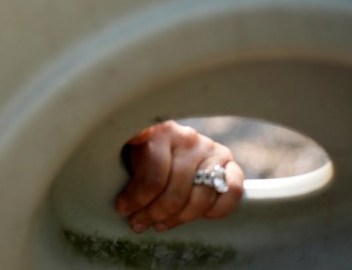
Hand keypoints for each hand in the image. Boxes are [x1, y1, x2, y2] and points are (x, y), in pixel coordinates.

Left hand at [115, 120, 243, 232]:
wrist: (165, 139)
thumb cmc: (140, 149)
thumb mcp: (124, 146)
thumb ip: (123, 149)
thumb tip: (123, 149)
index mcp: (158, 131)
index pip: (152, 176)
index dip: (136, 199)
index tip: (123, 209)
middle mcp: (186, 137)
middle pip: (174, 192)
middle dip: (153, 213)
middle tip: (139, 222)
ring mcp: (209, 149)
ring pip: (200, 197)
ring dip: (179, 218)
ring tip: (160, 223)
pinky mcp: (227, 161)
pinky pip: (232, 190)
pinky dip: (217, 209)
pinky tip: (197, 216)